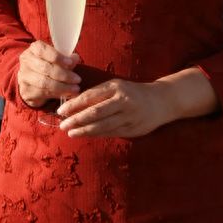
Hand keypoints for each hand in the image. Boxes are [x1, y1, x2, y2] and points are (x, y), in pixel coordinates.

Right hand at [16, 40, 81, 107]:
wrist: (32, 82)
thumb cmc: (47, 66)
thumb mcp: (57, 60)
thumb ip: (66, 59)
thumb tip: (75, 58)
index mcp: (33, 49)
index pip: (43, 50)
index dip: (57, 57)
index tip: (70, 63)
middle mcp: (26, 61)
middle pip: (45, 68)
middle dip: (64, 74)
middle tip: (77, 79)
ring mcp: (24, 76)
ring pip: (44, 82)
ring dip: (62, 87)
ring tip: (75, 89)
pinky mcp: (26, 91)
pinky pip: (43, 93)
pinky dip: (57, 94)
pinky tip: (67, 94)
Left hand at [57, 77, 173, 138]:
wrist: (161, 101)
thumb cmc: (132, 92)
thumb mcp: (116, 87)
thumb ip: (98, 94)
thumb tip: (74, 104)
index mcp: (116, 87)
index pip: (90, 96)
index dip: (74, 104)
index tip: (61, 111)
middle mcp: (123, 101)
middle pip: (96, 113)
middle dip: (77, 120)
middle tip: (62, 125)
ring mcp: (130, 116)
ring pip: (103, 126)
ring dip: (85, 130)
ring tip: (71, 133)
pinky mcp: (134, 129)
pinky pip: (112, 133)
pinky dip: (98, 134)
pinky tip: (87, 135)